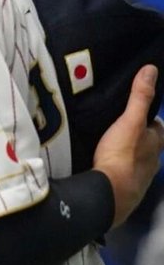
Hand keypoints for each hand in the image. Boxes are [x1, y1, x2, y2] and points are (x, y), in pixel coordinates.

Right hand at [92, 64, 163, 227]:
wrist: (110, 194)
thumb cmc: (123, 155)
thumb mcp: (130, 121)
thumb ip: (139, 97)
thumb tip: (151, 70)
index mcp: (156, 143)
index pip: (158, 128)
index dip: (149, 119)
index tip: (136, 113)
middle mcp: (152, 161)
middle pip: (148, 145)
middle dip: (138, 138)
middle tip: (120, 128)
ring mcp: (140, 177)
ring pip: (137, 161)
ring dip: (127, 155)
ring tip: (110, 146)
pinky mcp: (126, 190)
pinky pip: (124, 175)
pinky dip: (117, 169)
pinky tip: (105, 166)